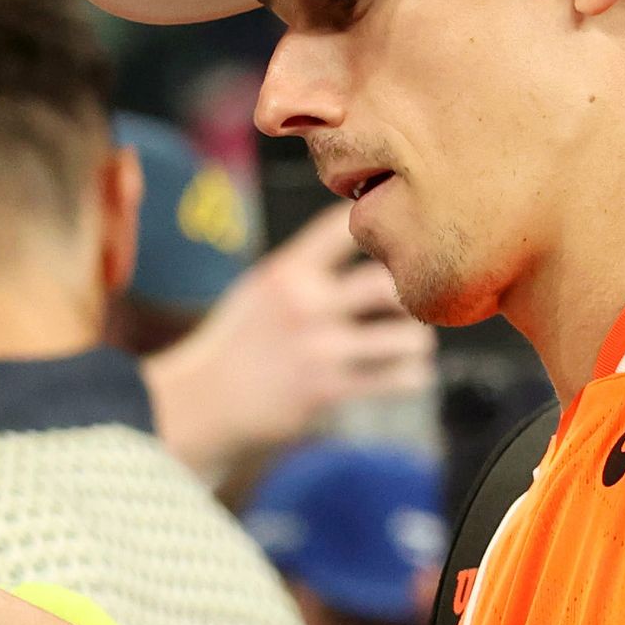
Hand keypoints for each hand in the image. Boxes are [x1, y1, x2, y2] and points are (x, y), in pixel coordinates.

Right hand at [141, 206, 435, 479]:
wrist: (208, 401)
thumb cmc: (244, 340)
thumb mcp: (264, 288)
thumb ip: (310, 263)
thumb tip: (363, 231)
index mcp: (288, 271)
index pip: (344, 227)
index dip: (380, 223)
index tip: (400, 235)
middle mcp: (304, 304)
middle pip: (387, 285)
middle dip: (410, 296)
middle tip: (413, 305)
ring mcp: (318, 349)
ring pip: (405, 338)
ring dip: (416, 341)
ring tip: (412, 343)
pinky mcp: (327, 390)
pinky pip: (396, 379)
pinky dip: (412, 376)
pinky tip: (407, 373)